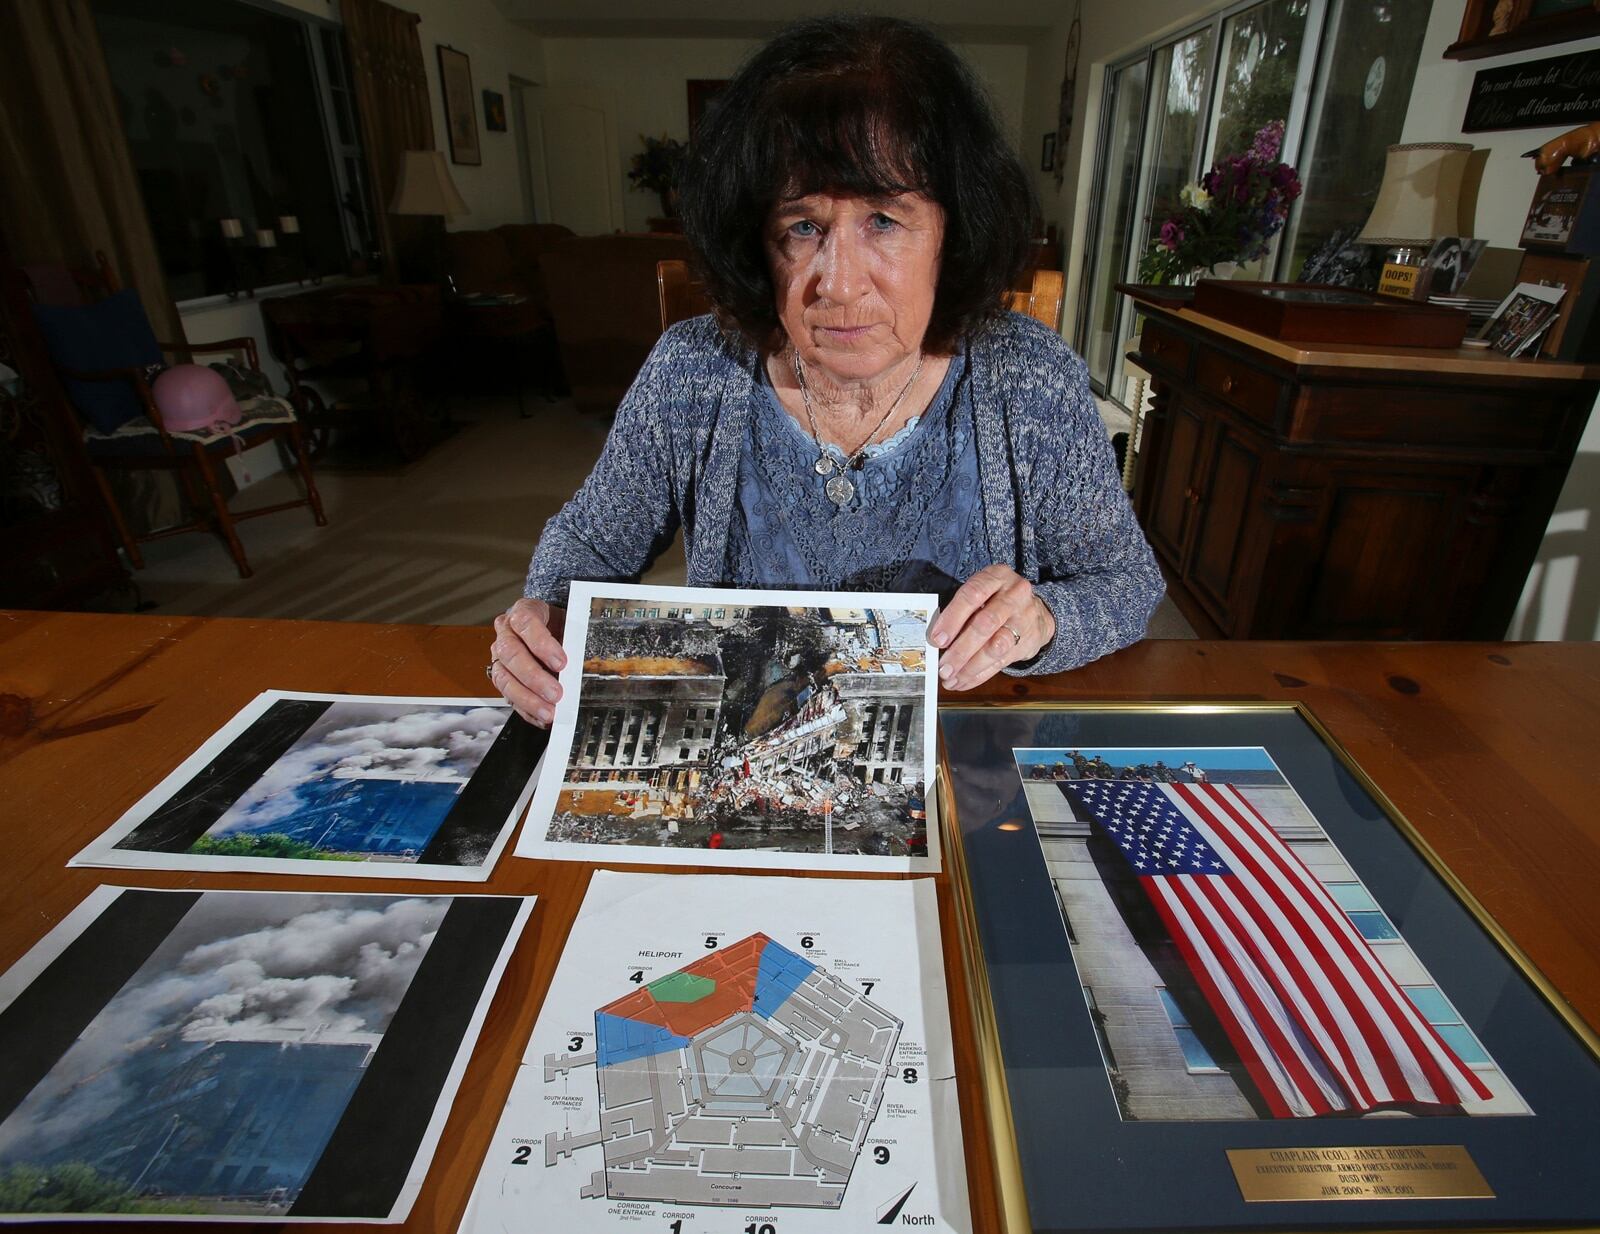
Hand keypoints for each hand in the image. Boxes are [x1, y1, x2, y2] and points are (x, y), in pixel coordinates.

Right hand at [490, 599, 567, 726]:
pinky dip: (526, 709)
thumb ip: (573, 640)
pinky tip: (541, 717)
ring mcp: (500, 656)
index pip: (525, 622)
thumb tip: (585, 665)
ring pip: (504, 677)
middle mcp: (506, 632)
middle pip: (511, 653)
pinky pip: (507, 696)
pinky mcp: (502, 677)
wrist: (550, 627)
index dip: (542, 644)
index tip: (561, 662)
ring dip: (527, 698)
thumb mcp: (569, 624)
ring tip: (548, 712)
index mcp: (523, 611)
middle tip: (556, 694)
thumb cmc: (559, 624)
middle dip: (535, 677)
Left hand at [927, 564, 1054, 690]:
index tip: (937, 639)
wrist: (1036, 610)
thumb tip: (937, 639)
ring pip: (996, 646)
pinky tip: (964, 681)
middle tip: (943, 667)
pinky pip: (1002, 662)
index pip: (972, 595)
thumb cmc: (997, 600)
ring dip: (970, 667)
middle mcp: (1014, 595)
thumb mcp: (982, 593)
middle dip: (961, 649)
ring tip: (951, 678)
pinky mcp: (1028, 641)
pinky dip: (980, 675)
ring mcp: (1024, 618)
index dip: (952, 618)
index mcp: (997, 577)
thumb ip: (961, 610)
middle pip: (986, 624)